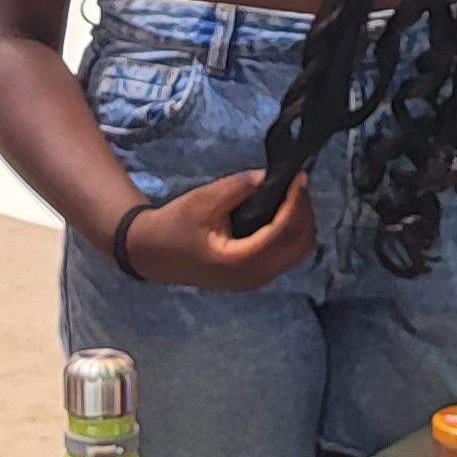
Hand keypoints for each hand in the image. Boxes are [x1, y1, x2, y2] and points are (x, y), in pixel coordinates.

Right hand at [124, 170, 318, 292]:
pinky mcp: (254, 277)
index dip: (296, 202)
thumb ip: (240, 187)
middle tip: (297, 183)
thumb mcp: (205, 200)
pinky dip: (292, 234)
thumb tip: (270, 176)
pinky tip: (283, 213)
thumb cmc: (174, 226)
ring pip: (297, 253)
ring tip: (292, 195)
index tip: (299, 176)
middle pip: (299, 245)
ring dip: (301, 223)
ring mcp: (256, 281)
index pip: (284, 231)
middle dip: (304, 212)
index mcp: (241, 261)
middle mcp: (254, 277)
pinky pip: (286, 256)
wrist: (152, 253)